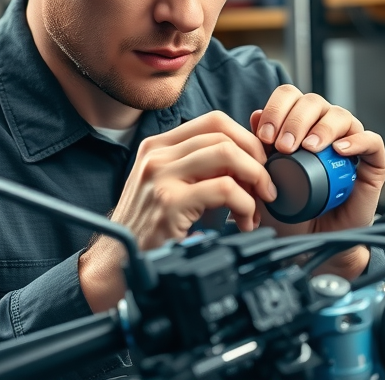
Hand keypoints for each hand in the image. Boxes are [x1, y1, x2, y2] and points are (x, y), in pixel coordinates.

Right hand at [79, 111, 275, 310]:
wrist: (118, 262)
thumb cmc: (151, 228)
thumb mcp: (173, 186)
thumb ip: (202, 169)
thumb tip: (250, 159)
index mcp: (159, 146)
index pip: (214, 121)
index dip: (246, 139)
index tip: (260, 163)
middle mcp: (157, 155)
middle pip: (224, 135)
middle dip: (256, 161)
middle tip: (266, 189)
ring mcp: (160, 176)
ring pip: (227, 154)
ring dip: (254, 181)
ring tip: (257, 207)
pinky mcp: (169, 202)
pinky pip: (224, 189)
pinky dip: (245, 205)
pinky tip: (243, 222)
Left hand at [251, 85, 384, 278]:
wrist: (312, 241)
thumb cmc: (290, 209)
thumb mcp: (265, 179)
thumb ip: (258, 149)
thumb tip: (253, 115)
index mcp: (299, 124)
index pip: (290, 97)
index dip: (276, 109)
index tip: (264, 135)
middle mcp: (325, 127)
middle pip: (313, 102)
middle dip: (295, 119)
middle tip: (283, 145)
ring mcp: (350, 142)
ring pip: (340, 116)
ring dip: (322, 128)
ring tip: (310, 148)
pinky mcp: (373, 162)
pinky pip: (372, 140)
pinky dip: (357, 141)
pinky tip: (340, 151)